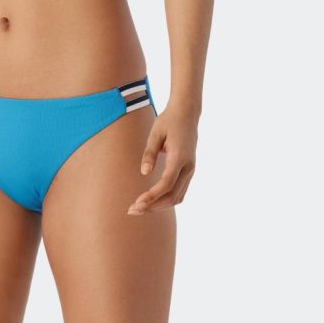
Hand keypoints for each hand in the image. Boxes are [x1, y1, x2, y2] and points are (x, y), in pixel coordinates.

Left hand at [127, 100, 198, 214]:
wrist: (187, 113)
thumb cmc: (169, 121)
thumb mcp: (155, 133)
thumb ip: (149, 153)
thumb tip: (144, 173)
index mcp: (180, 157)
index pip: (166, 184)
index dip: (151, 196)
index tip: (137, 204)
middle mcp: (188, 167)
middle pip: (172, 196)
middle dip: (153, 206)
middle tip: (132, 209)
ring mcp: (191, 170)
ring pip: (177, 197)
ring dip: (159, 206)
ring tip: (139, 208)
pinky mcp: (189, 171)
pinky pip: (180, 192)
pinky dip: (166, 199)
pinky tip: (152, 201)